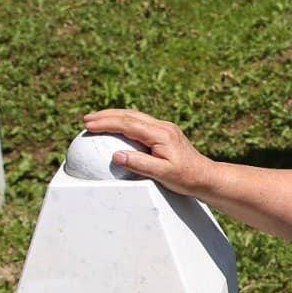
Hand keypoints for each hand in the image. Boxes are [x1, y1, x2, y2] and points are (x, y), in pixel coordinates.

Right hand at [81, 108, 217, 196]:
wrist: (206, 176)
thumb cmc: (185, 177)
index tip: (89, 125)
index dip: (107, 123)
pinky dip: (124, 121)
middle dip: (106, 115)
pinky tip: (116, 126)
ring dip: (114, 116)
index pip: (129, 124)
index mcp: (161, 134)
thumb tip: (116, 155)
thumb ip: (140, 164)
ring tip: (95, 119)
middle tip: (86, 119)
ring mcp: (164, 128)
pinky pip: (141, 121)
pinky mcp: (165, 132)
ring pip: (135, 116)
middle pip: (130, 115)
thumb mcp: (162, 174)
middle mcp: (162, 127)